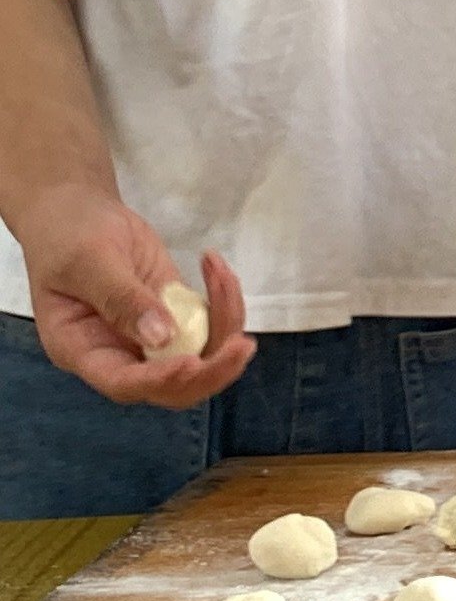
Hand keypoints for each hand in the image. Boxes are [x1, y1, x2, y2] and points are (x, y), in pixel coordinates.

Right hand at [22, 188, 253, 407]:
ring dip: (226, 324)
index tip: (191, 363)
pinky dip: (225, 300)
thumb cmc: (68, 237)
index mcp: (82, 349)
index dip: (159, 381)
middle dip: (212, 371)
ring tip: (220, 274)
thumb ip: (122, 299)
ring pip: (203, 357)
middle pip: (173, 386)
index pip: (123, 383)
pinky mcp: (178, 315)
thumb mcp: (88, 261)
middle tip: (241, 344)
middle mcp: (120, 353)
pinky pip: (213, 324)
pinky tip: (215, 266)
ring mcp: (153, 337)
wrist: (81, 214)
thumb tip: (163, 338)